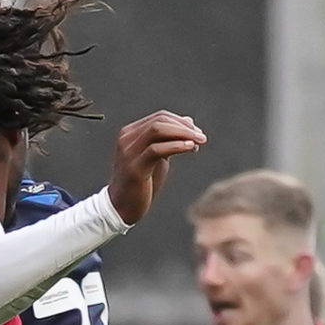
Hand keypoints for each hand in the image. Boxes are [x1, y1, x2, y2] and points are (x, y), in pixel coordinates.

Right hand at [106, 111, 206, 225]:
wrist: (123, 207)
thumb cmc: (141, 183)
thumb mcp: (156, 157)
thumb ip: (169, 140)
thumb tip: (188, 121)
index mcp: (130, 134)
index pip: (159, 117)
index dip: (181, 122)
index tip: (197, 133)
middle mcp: (126, 140)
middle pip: (160, 121)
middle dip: (184, 127)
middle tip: (202, 137)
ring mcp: (128, 153)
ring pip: (158, 130)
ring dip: (183, 134)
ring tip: (199, 141)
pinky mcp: (134, 167)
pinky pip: (157, 149)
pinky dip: (177, 146)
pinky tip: (190, 148)